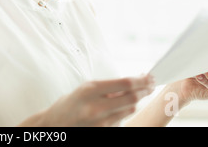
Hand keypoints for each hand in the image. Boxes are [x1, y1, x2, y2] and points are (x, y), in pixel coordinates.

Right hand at [34, 75, 154, 126]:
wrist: (56, 124)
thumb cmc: (71, 103)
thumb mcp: (86, 89)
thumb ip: (108, 87)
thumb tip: (133, 83)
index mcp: (90, 90)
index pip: (125, 83)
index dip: (141, 80)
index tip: (149, 77)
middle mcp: (96, 106)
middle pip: (132, 98)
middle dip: (145, 90)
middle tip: (151, 84)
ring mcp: (100, 122)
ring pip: (129, 109)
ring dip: (137, 100)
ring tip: (141, 93)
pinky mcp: (103, 131)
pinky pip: (121, 119)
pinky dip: (125, 111)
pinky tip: (123, 106)